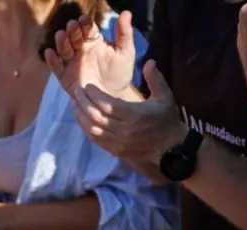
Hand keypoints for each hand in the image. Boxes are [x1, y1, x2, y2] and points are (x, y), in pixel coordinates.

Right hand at [46, 12, 138, 99]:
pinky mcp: (65, 77)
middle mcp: (81, 50)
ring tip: (60, 35)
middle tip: (72, 25)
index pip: (88, 29)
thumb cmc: (120, 73)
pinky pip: (56, 67)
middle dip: (72, 31)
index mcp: (94, 41)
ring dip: (61, 42)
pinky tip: (49, 53)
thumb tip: (126, 13)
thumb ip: (125, 33)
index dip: (85, 24)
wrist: (114, 96)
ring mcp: (72, 63)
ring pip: (64, 50)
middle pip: (74, 37)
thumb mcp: (126, 52)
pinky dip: (52, 60)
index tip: (84, 19)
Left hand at [72, 60, 189, 164]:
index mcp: (135, 115)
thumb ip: (155, 79)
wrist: (171, 149)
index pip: (107, 104)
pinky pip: (95, 140)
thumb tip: (149, 61)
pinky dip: (85, 129)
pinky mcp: (115, 151)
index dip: (94, 95)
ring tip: (75, 103)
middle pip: (96, 116)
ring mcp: (118, 143)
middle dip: (83, 102)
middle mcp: (124, 130)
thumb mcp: (165, 97)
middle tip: (77, 91)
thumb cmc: (166, 119)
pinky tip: (81, 119)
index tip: (87, 86)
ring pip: (92, 129)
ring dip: (80, 116)